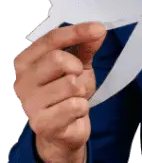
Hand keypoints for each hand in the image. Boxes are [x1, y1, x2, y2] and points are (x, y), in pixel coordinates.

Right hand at [13, 22, 106, 162]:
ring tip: (74, 99)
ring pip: (71, 84)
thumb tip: (98, 30)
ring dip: (82, 91)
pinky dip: (82, 107)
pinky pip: (76, 105)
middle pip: (59, 59)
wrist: (61, 133)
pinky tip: (73, 113)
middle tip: (76, 79)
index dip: (77, 32)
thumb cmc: (65, 96)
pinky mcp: (42, 124)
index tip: (98, 29)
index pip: (51, 40)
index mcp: (26, 62)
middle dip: (77, 69)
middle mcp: (21, 81)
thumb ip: (85, 47)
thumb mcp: (77, 67)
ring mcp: (29, 103)